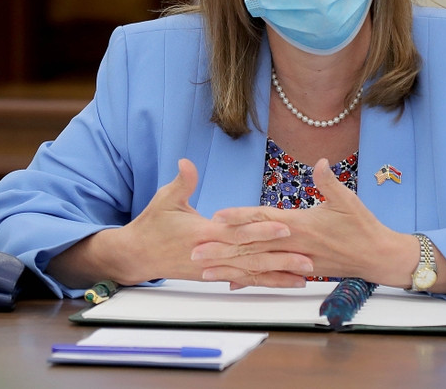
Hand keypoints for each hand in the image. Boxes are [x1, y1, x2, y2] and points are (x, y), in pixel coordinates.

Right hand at [49, 159, 308, 287]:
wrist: (137, 256)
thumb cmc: (152, 224)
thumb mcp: (165, 199)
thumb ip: (182, 182)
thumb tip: (187, 162)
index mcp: (203, 234)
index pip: (237, 232)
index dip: (260, 230)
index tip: (284, 227)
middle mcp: (212, 255)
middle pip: (251, 257)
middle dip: (280, 259)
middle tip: (308, 259)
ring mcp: (214, 269)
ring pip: (251, 273)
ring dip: (278, 275)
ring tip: (304, 276)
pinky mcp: (215, 276)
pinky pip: (244, 279)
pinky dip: (265, 282)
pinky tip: (284, 283)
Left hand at [193, 158, 419, 287]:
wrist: (376, 257)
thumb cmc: (363, 226)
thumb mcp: (349, 199)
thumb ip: (331, 182)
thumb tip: (321, 162)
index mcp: (302, 225)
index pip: (265, 219)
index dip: (241, 217)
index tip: (218, 216)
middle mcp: (294, 245)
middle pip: (252, 246)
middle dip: (223, 248)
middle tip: (195, 251)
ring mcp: (294, 260)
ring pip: (256, 264)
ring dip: (229, 267)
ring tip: (203, 270)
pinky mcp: (297, 271)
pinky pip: (269, 275)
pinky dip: (250, 278)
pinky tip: (231, 281)